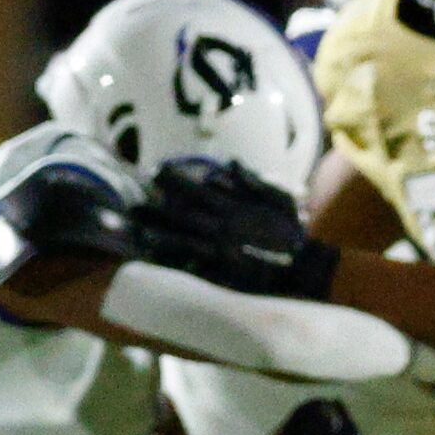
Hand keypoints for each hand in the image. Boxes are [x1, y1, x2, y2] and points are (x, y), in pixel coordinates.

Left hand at [127, 159, 337, 299]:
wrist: (303, 268)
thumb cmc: (292, 233)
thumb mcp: (280, 199)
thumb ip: (253, 182)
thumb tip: (229, 164)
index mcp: (235, 209)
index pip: (198, 192)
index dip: (176, 183)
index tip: (154, 172)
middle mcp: (222, 228)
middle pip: (182, 216)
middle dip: (157, 209)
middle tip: (131, 204)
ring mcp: (219, 250)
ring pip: (182, 238)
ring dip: (158, 232)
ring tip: (135, 227)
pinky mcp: (221, 270)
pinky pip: (192, 264)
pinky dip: (173, 259)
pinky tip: (152, 255)